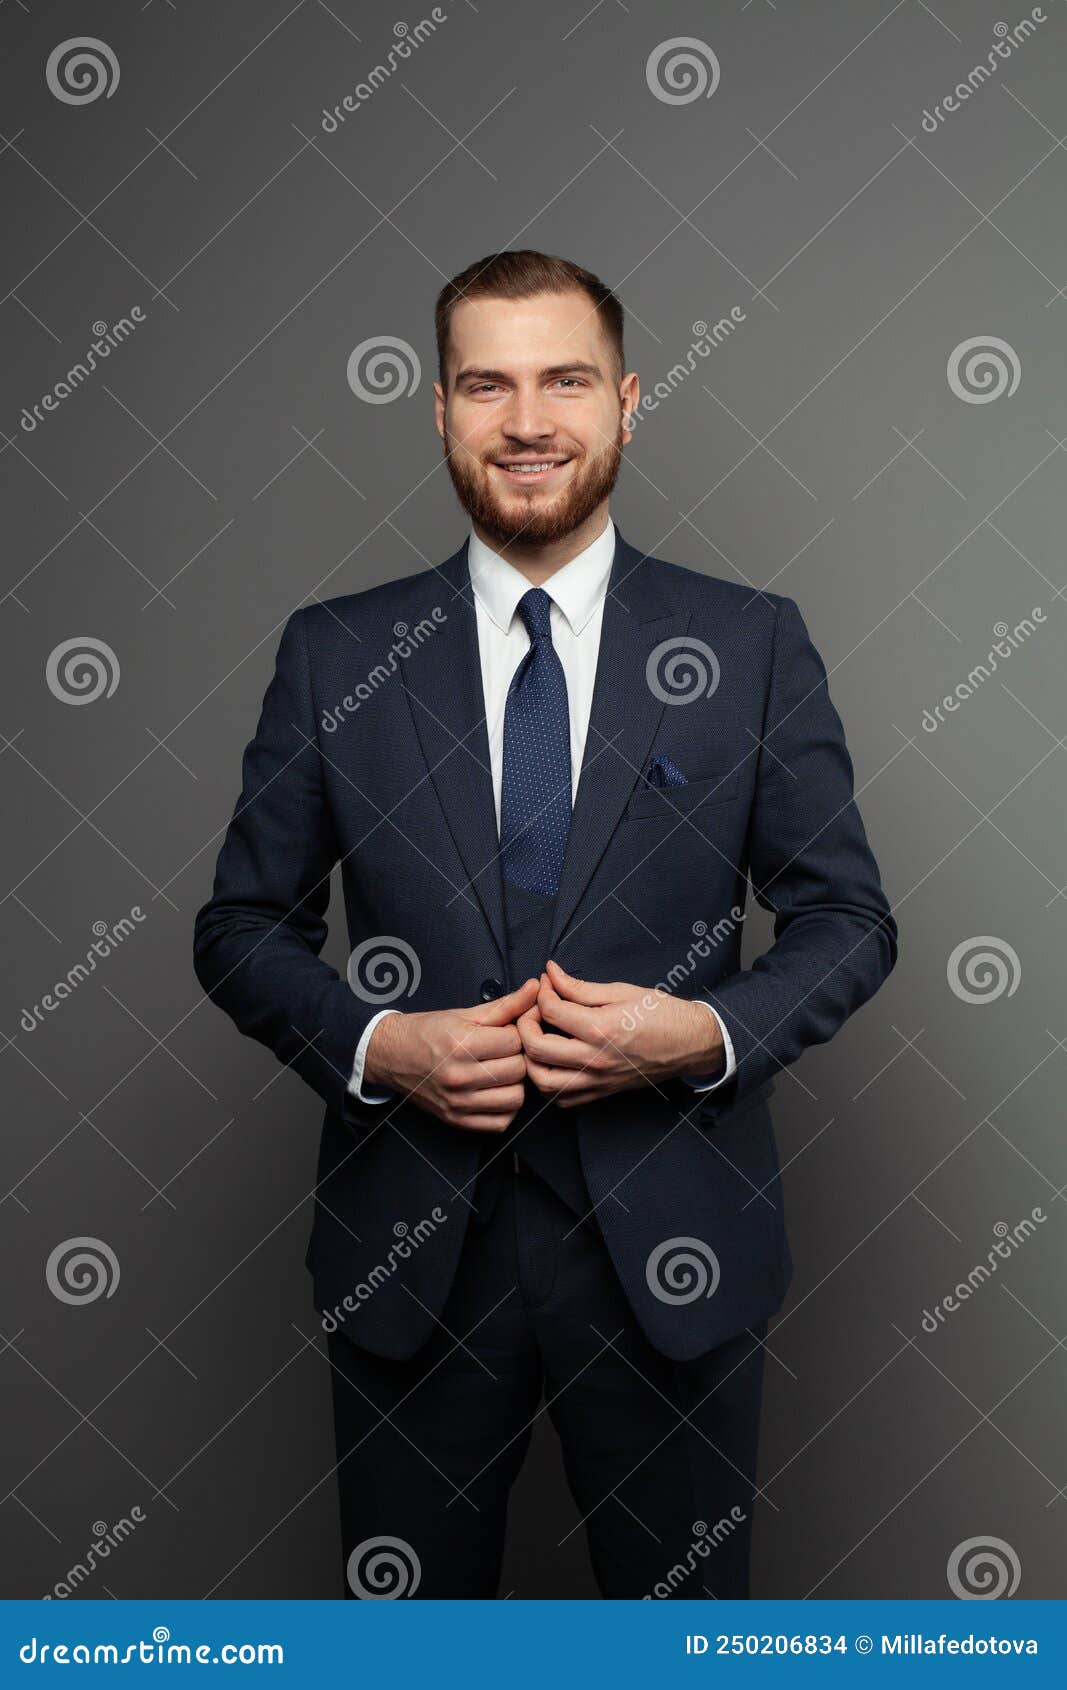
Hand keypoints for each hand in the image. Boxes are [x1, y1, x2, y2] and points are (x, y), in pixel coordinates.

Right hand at [363, 978, 539, 1131]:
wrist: (392, 1055)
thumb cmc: (428, 1032)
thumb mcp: (465, 1014)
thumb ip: (506, 1005)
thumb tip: (535, 989)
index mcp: (461, 1045)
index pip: (515, 1041)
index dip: (515, 1033)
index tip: (505, 1032)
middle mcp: (459, 1076)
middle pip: (518, 1069)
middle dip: (516, 1056)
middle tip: (503, 1051)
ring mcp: (458, 1102)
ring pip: (516, 1098)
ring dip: (514, 1083)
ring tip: (501, 1071)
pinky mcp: (457, 1120)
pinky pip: (501, 1123)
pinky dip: (505, 1108)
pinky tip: (496, 1092)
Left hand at [517, 959, 722, 1107]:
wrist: (690, 1043)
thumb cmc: (661, 1014)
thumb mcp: (621, 991)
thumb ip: (580, 987)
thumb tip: (551, 974)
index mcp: (601, 1028)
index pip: (550, 1011)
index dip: (541, 992)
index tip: (545, 983)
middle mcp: (595, 1059)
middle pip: (536, 1048)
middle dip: (525, 1024)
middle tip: (534, 1010)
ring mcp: (597, 1081)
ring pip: (542, 1081)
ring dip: (531, 1058)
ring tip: (538, 1037)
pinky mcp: (601, 1093)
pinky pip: (561, 1098)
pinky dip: (548, 1082)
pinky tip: (552, 1062)